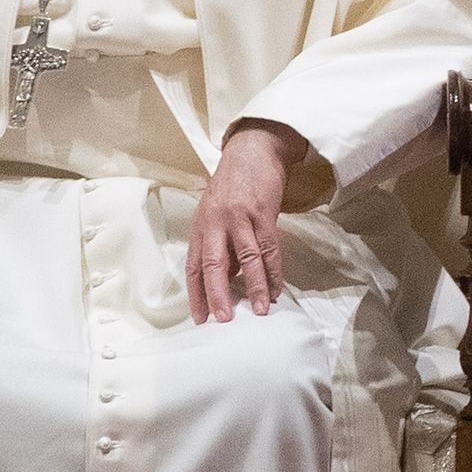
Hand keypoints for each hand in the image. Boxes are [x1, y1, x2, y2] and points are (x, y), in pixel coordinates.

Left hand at [190, 121, 301, 323]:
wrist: (253, 152)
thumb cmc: (232, 185)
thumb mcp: (216, 214)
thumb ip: (219, 245)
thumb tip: (226, 280)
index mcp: (201, 226)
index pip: (194, 266)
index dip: (196, 294)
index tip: (200, 318)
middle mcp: (216, 223)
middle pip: (214, 264)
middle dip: (218, 294)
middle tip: (224, 319)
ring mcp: (240, 218)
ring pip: (247, 259)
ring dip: (255, 287)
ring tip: (260, 310)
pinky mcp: (264, 214)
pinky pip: (270, 249)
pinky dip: (274, 272)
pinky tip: (277, 289)